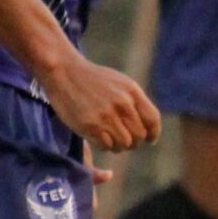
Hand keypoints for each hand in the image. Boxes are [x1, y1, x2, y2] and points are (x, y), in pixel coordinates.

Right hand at [40, 54, 159, 151]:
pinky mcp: (91, 126)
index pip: (152, 120)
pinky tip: (99, 138)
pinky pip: (106, 146)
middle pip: (139, 136)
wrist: (65, 72)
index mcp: (132, 92)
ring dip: (119, 146)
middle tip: (124, 141)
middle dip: (134, 142)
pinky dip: (105, 146)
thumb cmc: (92, 79)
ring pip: (124, 144)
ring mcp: (107, 115)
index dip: (153, 134)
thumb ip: (134, 101)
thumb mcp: (120, 83)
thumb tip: (147, 125)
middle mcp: (123, 104)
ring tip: (111, 140)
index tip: (149, 140)